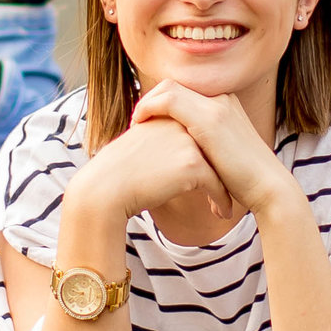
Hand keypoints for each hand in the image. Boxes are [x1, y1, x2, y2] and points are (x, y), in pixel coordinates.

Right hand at [76, 115, 231, 228]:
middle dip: (222, 171)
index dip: (210, 155)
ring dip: (225, 188)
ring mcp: (189, 142)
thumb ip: (162, 138)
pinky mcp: (193, 164)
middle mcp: (181, 123)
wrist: (105, 188)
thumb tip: (175, 151)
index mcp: (168, 115)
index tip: (216, 174)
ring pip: (219, 166)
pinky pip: (217, 184)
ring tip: (223, 206)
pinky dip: (222, 200)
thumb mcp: (141, 143)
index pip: (199, 133)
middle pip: (213, 148)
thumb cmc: (118, 172)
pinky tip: (222, 214)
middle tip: (226, 189)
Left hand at [129, 80, 299, 216]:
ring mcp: (217, 106)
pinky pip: (168, 100)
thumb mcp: (222, 156)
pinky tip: (139, 125)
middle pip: (174, 85)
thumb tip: (183, 154)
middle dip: (151, 100)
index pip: (184, 91)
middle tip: (137, 121)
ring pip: (168, 88)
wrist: (268, 187)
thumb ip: (204, 145)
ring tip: (136, 123)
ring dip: (147, 103)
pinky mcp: (210, 119)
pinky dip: (149, 108)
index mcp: (225, 104)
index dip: (160, 102)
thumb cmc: (246, 181)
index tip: (146, 121)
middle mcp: (221, 98)